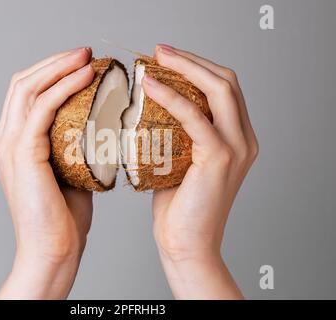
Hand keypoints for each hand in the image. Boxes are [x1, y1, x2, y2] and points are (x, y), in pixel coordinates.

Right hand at [0, 47, 94, 298]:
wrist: (54, 250)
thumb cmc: (65, 217)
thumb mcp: (70, 171)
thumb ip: (73, 147)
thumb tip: (98, 126)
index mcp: (14, 143)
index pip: (26, 93)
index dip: (51, 72)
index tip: (82, 63)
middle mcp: (5, 139)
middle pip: (23, 83)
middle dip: (55, 62)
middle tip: (86, 53)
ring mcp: (9, 145)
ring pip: (29, 88)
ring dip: (59, 67)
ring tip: (87, 57)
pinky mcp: (22, 153)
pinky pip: (43, 107)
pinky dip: (64, 86)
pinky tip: (86, 77)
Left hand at [143, 44, 257, 298]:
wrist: (185, 243)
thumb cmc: (178, 207)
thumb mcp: (180, 161)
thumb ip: (176, 135)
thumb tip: (148, 110)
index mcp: (238, 139)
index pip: (224, 89)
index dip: (198, 68)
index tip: (167, 59)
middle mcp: (244, 139)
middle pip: (226, 81)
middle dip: (192, 60)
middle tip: (160, 52)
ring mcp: (237, 147)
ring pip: (218, 89)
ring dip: (185, 68)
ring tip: (156, 59)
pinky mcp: (219, 157)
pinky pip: (195, 115)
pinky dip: (172, 96)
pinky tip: (151, 86)